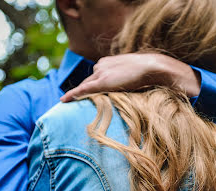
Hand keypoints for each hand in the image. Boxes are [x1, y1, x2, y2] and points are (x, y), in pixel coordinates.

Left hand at [59, 53, 200, 101]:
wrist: (152, 67)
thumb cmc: (148, 72)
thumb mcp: (134, 74)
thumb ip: (125, 79)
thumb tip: (127, 87)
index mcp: (108, 62)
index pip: (96, 76)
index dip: (90, 86)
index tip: (84, 92)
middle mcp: (101, 65)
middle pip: (88, 81)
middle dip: (80, 91)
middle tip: (69, 100)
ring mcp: (100, 72)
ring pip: (85, 86)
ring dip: (78, 95)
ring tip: (67, 104)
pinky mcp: (102, 82)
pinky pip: (82, 89)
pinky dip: (72, 95)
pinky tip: (63, 100)